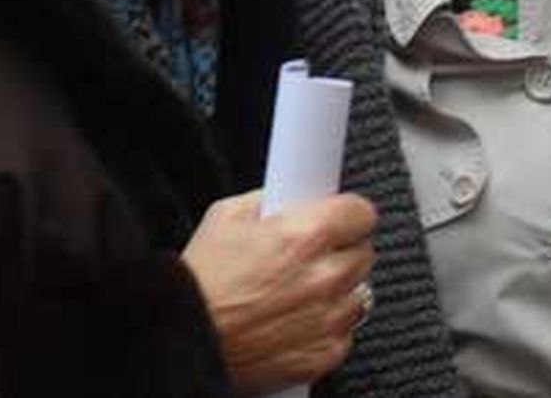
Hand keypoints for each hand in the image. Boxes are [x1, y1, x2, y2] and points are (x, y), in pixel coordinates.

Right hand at [182, 190, 375, 395]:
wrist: (186, 340)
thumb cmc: (202, 283)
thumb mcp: (226, 217)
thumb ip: (269, 200)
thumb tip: (287, 196)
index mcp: (305, 236)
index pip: (362, 212)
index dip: (348, 213)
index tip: (341, 217)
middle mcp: (324, 277)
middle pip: (363, 252)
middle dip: (340, 249)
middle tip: (309, 254)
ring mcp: (328, 318)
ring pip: (359, 292)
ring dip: (337, 288)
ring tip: (299, 290)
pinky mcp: (325, 353)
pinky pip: (346, 330)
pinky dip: (327, 324)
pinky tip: (298, 318)